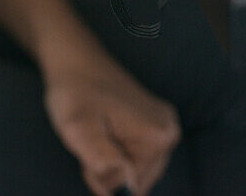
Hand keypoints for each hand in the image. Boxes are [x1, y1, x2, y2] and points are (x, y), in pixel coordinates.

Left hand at [44, 54, 180, 195]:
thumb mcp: (78, 129)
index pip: (131, 186)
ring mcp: (166, 125)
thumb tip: (129, 186)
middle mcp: (170, 131)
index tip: (88, 155)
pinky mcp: (157, 122)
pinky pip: (140, 156)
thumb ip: (103, 159)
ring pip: (138, 170)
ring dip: (114, 163)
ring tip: (98, 136)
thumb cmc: (75, 93)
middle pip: (140, 180)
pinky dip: (120, 153)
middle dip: (111, 171)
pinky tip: (107, 134)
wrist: (77, 62)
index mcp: (158, 135)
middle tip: (92, 143)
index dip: (102, 177)